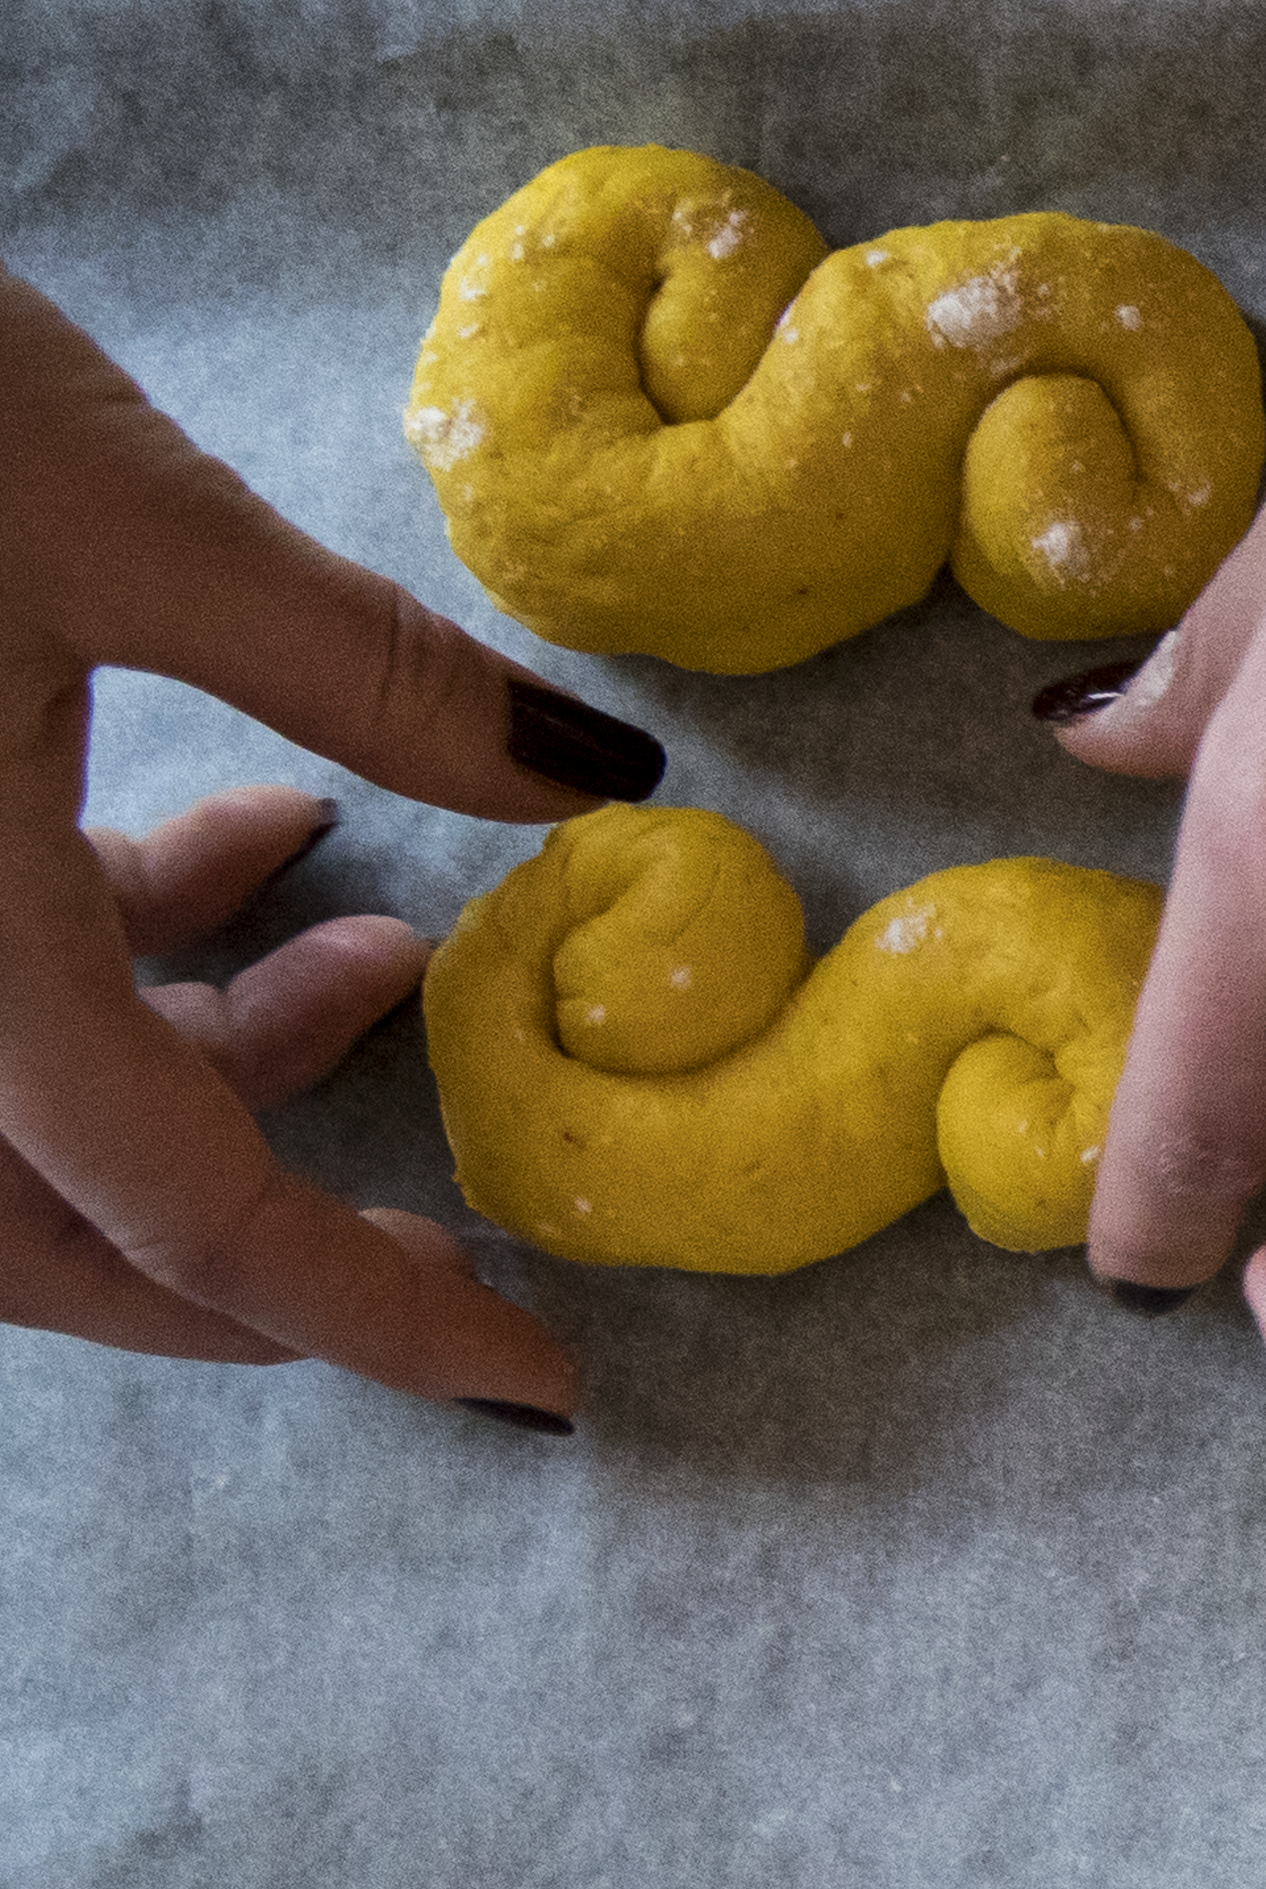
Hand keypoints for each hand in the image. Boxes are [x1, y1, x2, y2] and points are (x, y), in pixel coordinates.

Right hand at [0, 262, 650, 1417]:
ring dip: (201, 1064)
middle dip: (263, 1232)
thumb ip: (362, 671)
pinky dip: (111, 958)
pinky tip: (253, 838)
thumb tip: (585, 775)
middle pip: (62, 1223)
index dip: (371, 1313)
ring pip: (12, 1109)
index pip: (184, 1219)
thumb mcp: (115, 510)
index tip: (535, 1378)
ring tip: (385, 947)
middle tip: (451, 1218)